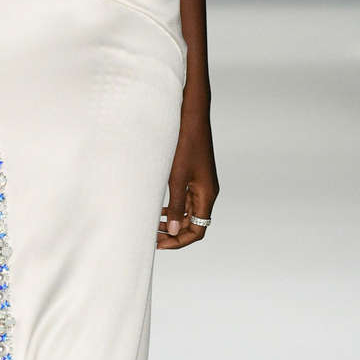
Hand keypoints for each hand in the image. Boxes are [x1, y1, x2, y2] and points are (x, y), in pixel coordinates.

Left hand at [158, 105, 217, 249]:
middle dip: (174, 233)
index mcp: (207, 195)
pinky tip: (158, 209)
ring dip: (173, 221)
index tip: (159, 244)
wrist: (191, 116)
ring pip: (189, 213)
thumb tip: (172, 230)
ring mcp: (201, 185)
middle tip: (151, 237)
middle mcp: (207, 192)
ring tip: (152, 226)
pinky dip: (173, 208)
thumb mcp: (176, 177)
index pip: (198, 231)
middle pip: (194, 224)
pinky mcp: (194, 176)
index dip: (179, 241)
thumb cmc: (185, 143)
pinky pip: (186, 200)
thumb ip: (175, 205)